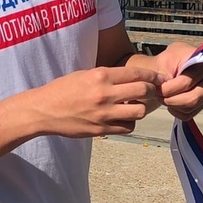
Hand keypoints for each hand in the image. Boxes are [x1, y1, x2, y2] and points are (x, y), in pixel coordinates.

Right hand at [24, 65, 163, 137]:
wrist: (43, 111)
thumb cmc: (62, 90)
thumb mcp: (84, 74)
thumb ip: (107, 76)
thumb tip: (131, 78)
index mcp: (101, 75)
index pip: (137, 73)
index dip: (153, 76)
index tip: (159, 78)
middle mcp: (105, 93)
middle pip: (143, 91)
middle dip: (152, 91)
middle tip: (152, 92)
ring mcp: (103, 113)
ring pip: (139, 111)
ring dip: (141, 108)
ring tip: (135, 106)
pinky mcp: (101, 130)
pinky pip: (127, 127)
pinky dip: (129, 123)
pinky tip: (122, 119)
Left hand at [150, 42, 202, 119]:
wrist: (172, 67)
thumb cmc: (171, 61)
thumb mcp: (166, 59)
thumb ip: (165, 72)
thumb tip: (163, 84)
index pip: (188, 82)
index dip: (170, 88)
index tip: (158, 88)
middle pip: (193, 98)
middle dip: (172, 100)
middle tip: (159, 95)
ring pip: (190, 108)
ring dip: (173, 105)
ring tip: (163, 97)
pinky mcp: (202, 103)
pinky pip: (189, 114)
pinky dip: (176, 111)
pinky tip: (170, 103)